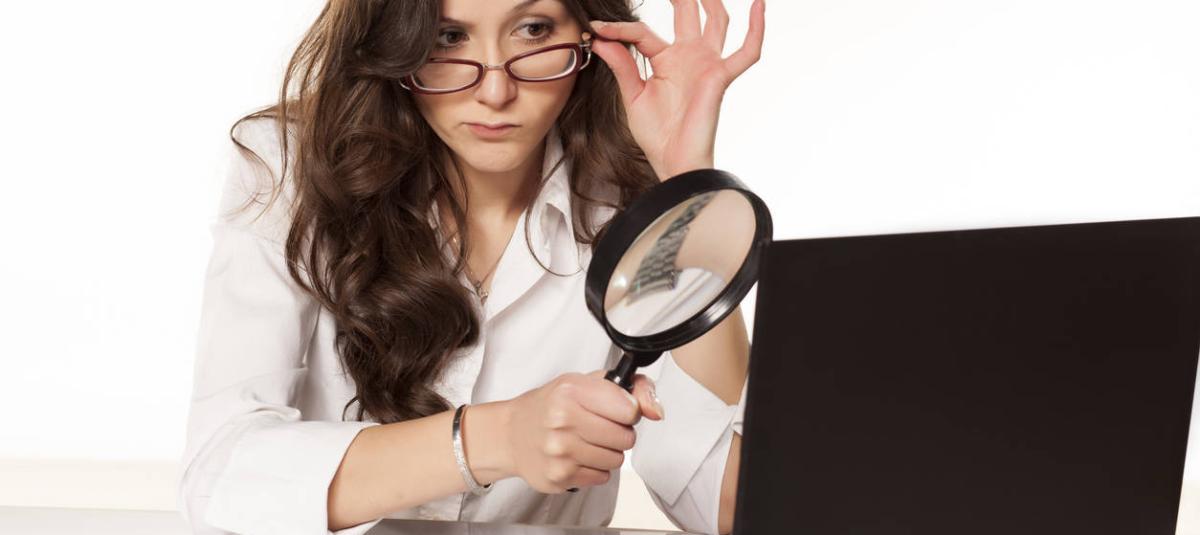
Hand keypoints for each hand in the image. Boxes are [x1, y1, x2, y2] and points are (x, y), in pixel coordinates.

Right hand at [502, 370, 663, 492]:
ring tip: (585, 440)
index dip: (627, 410)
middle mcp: (563, 420)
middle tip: (597, 426)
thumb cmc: (549, 406)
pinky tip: (576, 456)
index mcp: (571, 391)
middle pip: (626, 438)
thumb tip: (656, 410)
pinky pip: (602, 477)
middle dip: (618, 433)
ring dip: (606, 452)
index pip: (630, 409)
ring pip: (616, 460)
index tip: (615, 409)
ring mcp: (560, 451)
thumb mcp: (585, 382)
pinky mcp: (560, 476)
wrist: (510, 434)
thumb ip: (631, 388)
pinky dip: (593, 468)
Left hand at [588, 0, 765, 181]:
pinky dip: (756, 29)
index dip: (619, 29)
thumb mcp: (633, 95)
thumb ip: (622, 65)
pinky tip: (759, 4)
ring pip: (716, 21)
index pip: (641, 33)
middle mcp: (688, 56)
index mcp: (665, 60)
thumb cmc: (656, 134)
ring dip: (711, 0)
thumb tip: (600, 37)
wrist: (672, 160)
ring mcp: (706, 63)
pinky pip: (747, 52)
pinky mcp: (720, 76)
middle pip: (687, 13)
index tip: (596, 28)